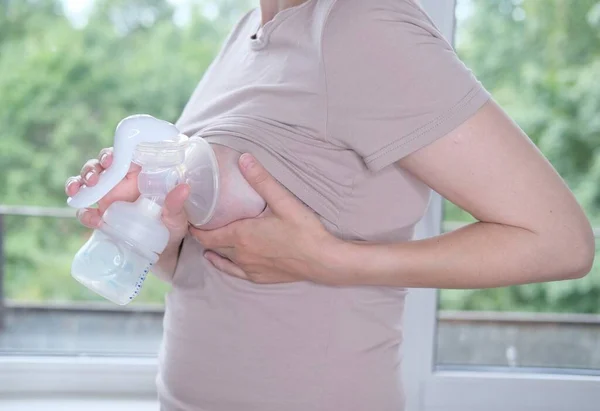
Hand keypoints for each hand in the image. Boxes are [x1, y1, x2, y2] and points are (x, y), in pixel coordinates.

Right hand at [65, 147, 189, 248]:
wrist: (162, 250)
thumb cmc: (171, 225)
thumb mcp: (177, 215)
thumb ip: (176, 203)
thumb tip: (184, 188)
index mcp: (139, 172)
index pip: (122, 154)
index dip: (113, 153)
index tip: (110, 160)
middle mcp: (121, 181)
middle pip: (99, 165)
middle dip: (91, 168)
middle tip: (93, 179)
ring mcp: (108, 197)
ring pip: (86, 182)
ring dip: (79, 183)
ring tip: (78, 192)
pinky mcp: (101, 215)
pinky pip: (85, 210)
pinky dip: (83, 213)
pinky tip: (94, 220)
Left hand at [189, 154, 347, 284]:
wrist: (322, 260)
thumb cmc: (304, 231)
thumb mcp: (283, 201)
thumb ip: (261, 180)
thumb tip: (244, 158)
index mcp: (241, 235)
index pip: (207, 233)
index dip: (195, 226)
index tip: (189, 217)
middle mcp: (240, 254)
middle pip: (212, 244)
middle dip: (203, 234)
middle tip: (198, 222)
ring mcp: (249, 267)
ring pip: (222, 258)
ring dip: (213, 247)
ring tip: (207, 238)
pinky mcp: (260, 277)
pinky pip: (233, 272)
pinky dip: (223, 264)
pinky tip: (220, 260)